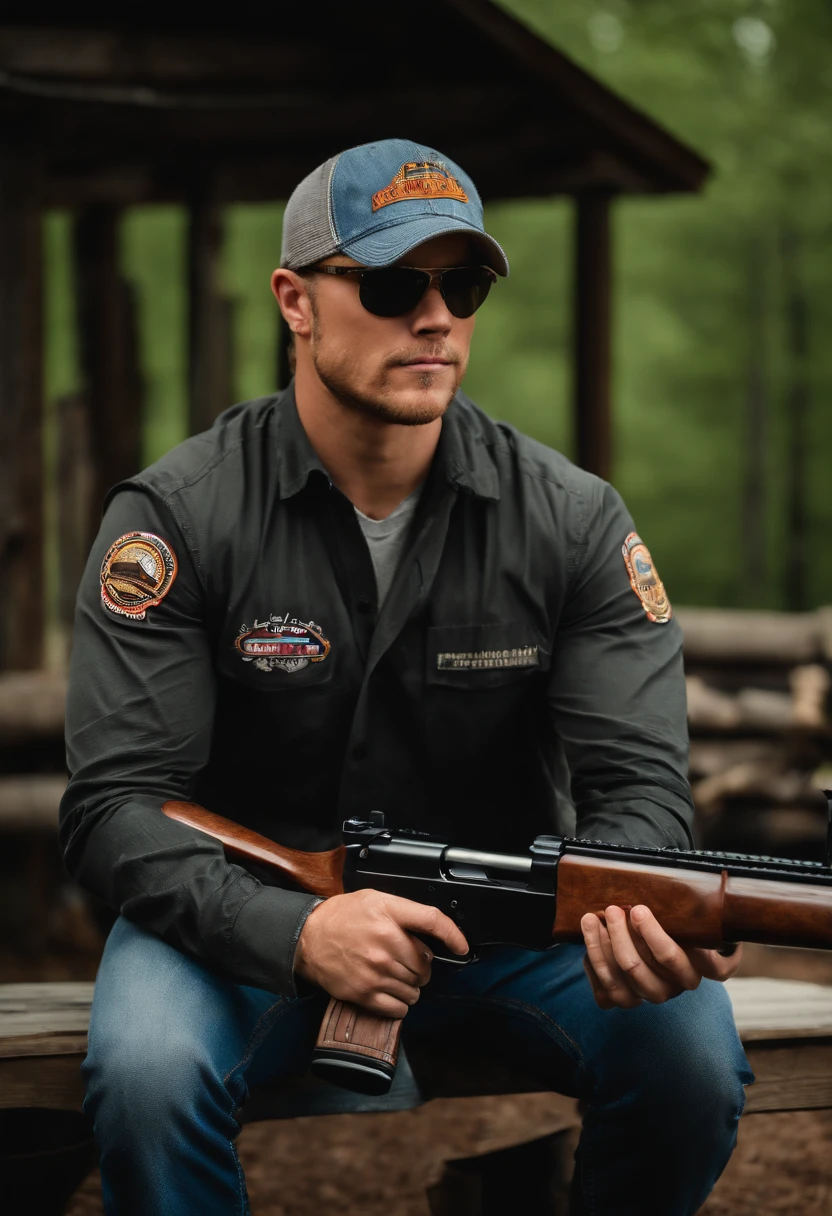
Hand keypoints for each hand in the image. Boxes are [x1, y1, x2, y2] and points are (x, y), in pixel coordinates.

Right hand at [294, 889, 468, 1017]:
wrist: (309, 937)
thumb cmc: (342, 917)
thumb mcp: (376, 899)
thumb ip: (405, 912)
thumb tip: (432, 931)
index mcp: (388, 915)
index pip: (433, 922)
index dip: (453, 935)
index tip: (461, 947)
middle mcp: (385, 944)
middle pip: (425, 964)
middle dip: (421, 965)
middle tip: (405, 960)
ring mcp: (375, 971)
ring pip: (415, 989)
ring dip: (411, 986)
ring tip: (395, 975)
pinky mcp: (364, 993)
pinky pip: (399, 1008)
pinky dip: (400, 1004)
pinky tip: (390, 991)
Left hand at [581, 905, 742, 1009]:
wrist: (668, 952)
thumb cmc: (679, 929)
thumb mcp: (687, 921)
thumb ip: (681, 914)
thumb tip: (664, 887)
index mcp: (692, 969)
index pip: (671, 957)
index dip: (653, 935)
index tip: (638, 909)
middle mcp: (672, 988)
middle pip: (637, 967)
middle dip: (619, 936)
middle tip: (612, 909)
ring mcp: (649, 996)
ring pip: (618, 980)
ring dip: (599, 948)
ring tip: (590, 919)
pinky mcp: (628, 1000)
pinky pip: (604, 992)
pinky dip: (593, 965)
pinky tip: (591, 940)